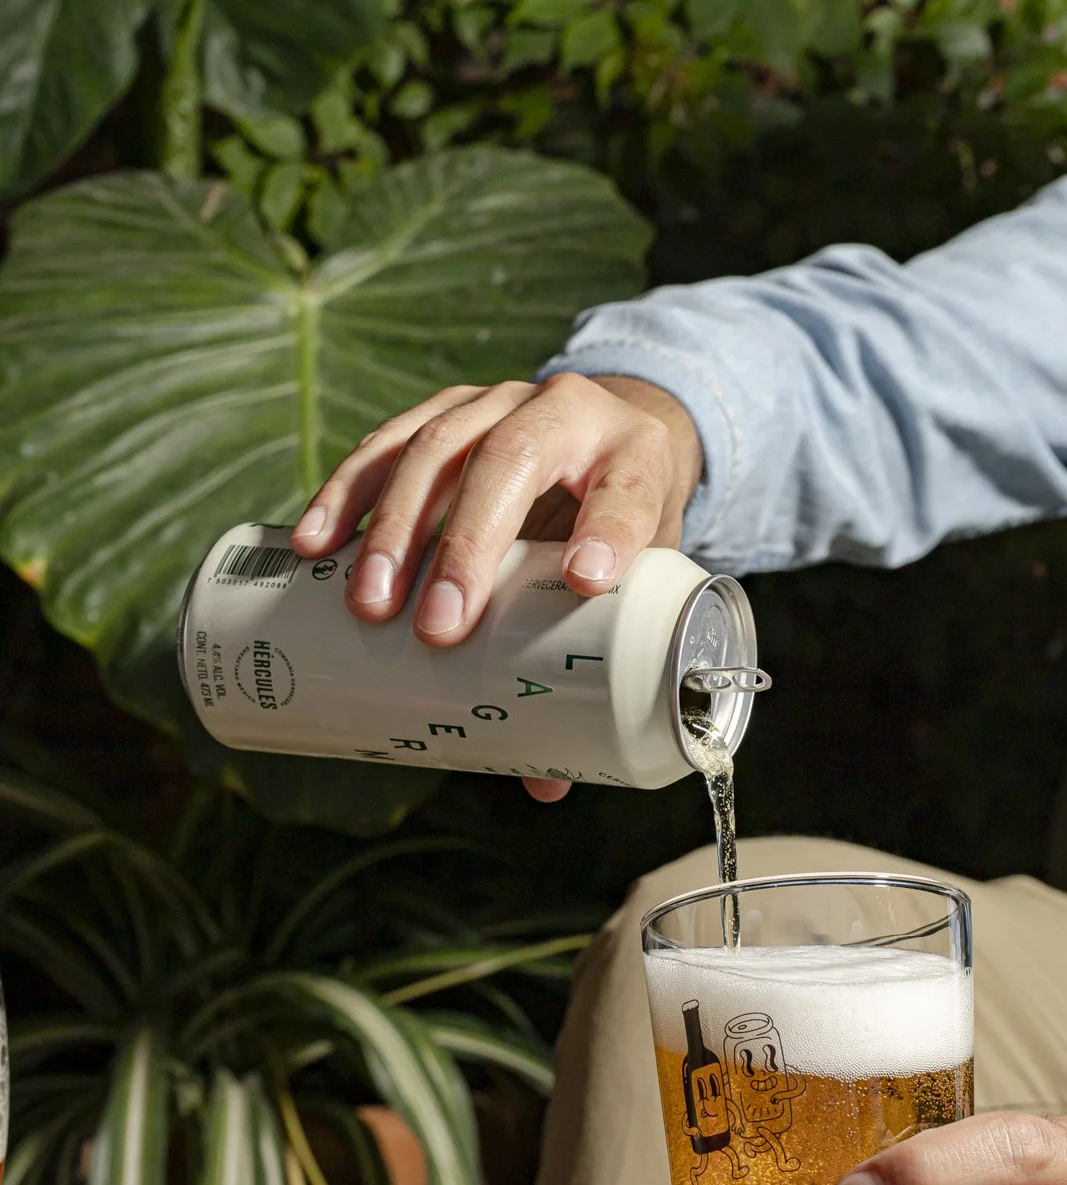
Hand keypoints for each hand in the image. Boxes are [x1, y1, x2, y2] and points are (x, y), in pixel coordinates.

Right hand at [289, 374, 702, 800]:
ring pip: (438, 447)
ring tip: (366, 603)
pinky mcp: (441, 412)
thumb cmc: (621, 521)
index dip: (608, 531)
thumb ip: (592, 665)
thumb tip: (544, 781)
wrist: (608, 434)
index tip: (589, 581)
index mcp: (636, 456)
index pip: (626, 489)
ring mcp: (497, 403)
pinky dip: (346, 494)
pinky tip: (312, 543)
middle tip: (437, 629)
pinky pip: (386, 445)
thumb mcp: (634, 575)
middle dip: (467, 546)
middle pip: (511, 462)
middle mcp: (567, 411)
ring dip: (394, 528)